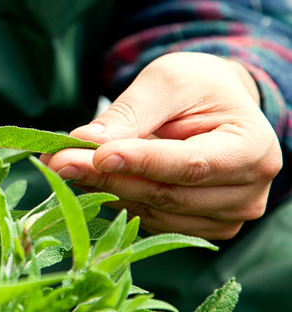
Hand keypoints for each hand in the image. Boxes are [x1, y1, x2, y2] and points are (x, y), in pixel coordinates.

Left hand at [41, 52, 281, 239]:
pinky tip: (91, 180)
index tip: (95, 155)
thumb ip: (130, 114)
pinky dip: (115, 201)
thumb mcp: (166, 82)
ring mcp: (223, 219)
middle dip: (106, 178)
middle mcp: (246, 193)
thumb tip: (85, 142)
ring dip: (103, 191)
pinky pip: (147, 221)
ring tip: (66, 165)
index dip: (140, 163)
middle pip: (165, 194)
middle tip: (57, 161)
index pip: (190, 165)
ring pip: (151, 212)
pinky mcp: (196, 229)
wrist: (215, 107)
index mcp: (253, 149)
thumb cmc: (196, 87)